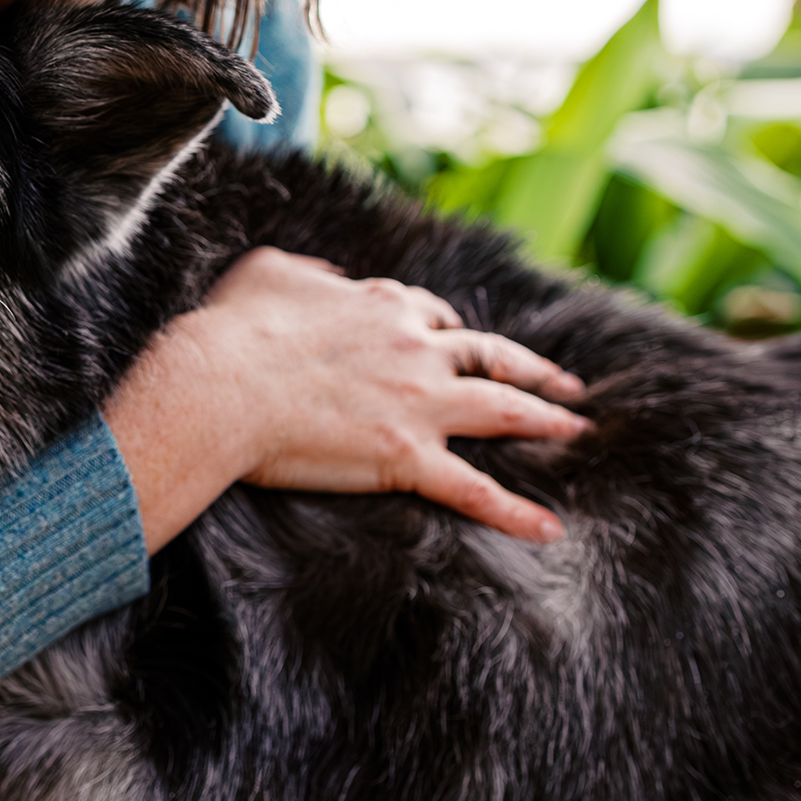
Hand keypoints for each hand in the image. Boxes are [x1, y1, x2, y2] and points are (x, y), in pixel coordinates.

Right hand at [106, 248, 587, 552]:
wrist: (221, 385)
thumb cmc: (232, 329)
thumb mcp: (268, 270)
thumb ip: (307, 270)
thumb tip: (322, 275)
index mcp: (383, 304)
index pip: (432, 314)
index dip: (448, 329)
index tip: (455, 339)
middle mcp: (414, 348)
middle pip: (488, 354)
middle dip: (530, 367)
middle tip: (564, 382)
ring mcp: (418, 403)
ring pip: (502, 409)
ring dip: (545, 420)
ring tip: (578, 431)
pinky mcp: (406, 456)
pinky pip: (474, 491)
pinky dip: (516, 513)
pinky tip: (550, 530)